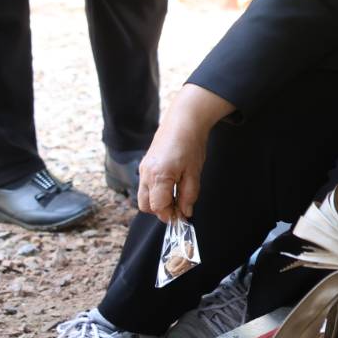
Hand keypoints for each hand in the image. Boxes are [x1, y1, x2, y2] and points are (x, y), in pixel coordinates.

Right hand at [136, 85, 231, 221]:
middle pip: (145, 205)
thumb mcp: (194, 172)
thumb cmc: (191, 144)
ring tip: (176, 197)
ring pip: (143, 196)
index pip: (158, 207)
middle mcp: (146, 174)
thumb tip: (185, 213)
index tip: (182, 217)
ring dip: (157, 202)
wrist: (184, 121)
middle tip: (179, 208)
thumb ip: (189, 195)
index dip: (170, 215)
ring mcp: (143, 169)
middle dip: (161, 211)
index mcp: (158, 176)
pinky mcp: (145, 165)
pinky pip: (145, 185)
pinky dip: (155, 192)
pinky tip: (171, 186)